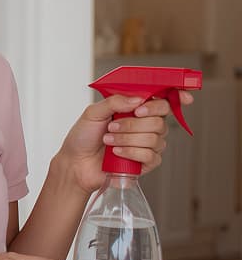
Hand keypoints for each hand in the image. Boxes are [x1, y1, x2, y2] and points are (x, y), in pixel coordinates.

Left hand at [57, 91, 194, 193]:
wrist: (75, 162)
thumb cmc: (83, 136)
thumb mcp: (93, 113)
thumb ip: (115, 102)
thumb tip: (139, 99)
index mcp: (135, 110)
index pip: (163, 101)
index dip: (178, 97)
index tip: (185, 97)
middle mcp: (146, 125)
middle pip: (160, 120)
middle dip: (133, 123)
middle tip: (112, 125)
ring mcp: (148, 144)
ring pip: (155, 138)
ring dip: (127, 138)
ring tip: (108, 140)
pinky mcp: (146, 162)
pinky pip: (151, 155)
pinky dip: (131, 152)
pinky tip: (116, 153)